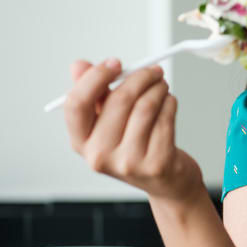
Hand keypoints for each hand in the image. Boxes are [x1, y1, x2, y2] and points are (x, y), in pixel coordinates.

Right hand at [64, 58, 203, 202]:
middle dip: (140, 77)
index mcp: (81, 142)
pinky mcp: (157, 163)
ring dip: (158, 88)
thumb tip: (79, 65)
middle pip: (119, 100)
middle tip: (153, 71)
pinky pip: (166, 119)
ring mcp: (128, 162)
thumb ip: (93, 94)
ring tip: (162, 86)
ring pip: (146, 107)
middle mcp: (100, 156)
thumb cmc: (135, 147)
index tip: (115, 63)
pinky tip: (169, 103)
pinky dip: (170, 103)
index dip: (95, 77)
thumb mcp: (108, 123)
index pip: (76, 104)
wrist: (165, 183)